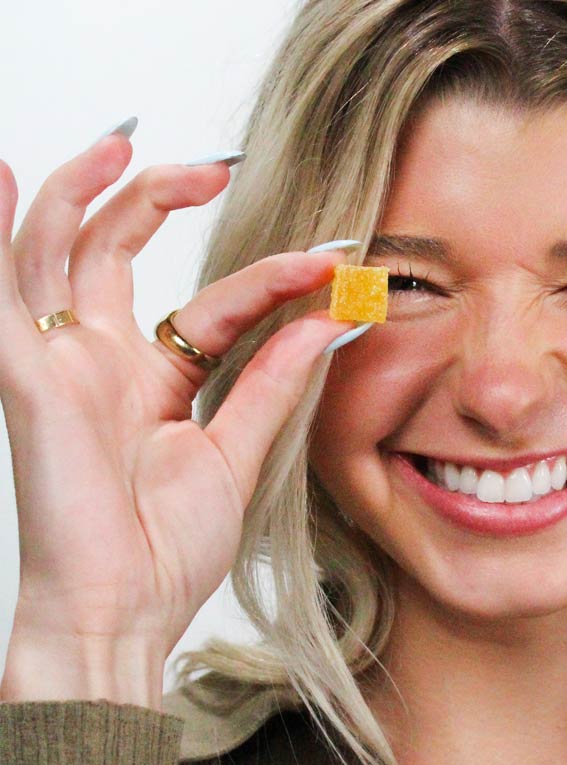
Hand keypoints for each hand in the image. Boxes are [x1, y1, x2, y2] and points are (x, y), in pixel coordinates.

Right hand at [0, 128, 360, 701]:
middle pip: (116, 252)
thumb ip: (274, 383)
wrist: (125, 613)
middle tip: (217, 171)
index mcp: (153, 381)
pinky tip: (3, 179)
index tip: (330, 263)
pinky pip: (1, 297)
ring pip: (55, 253)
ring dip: (82, 193)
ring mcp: (60, 366)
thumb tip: (330, 321)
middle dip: (159, 199)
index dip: (269, 278)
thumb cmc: (167, 549)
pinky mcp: (26, 381)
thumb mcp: (238, 452)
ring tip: (124, 145)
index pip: (212, 304)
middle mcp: (101, 363)